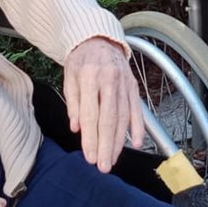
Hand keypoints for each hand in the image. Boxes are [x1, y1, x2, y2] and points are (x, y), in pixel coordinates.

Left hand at [63, 37, 144, 171]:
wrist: (99, 39)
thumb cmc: (81, 61)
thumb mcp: (69, 76)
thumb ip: (73, 103)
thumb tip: (76, 127)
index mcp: (90, 77)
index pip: (90, 114)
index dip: (90, 138)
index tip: (90, 157)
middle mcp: (109, 80)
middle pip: (109, 119)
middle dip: (106, 145)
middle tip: (104, 166)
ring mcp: (124, 84)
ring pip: (123, 117)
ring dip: (119, 141)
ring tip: (113, 159)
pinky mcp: (133, 86)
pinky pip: (136, 109)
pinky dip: (138, 127)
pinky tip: (135, 143)